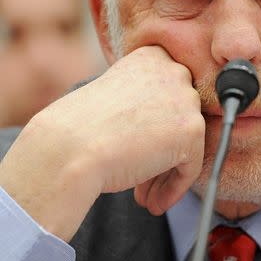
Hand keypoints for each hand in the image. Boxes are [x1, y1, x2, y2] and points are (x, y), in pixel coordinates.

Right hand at [0, 46, 204, 239]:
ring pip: (187, 145)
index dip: (155, 127)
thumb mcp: (115, 99)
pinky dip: (173, 189)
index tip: (138, 148)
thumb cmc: (80, 129)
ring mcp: (186, 100)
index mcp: (152, 57)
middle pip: (180, 120)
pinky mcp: (191, 131)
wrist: (69, 147)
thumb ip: (144, 104)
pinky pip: (191, 168)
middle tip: (142, 179)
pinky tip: (151, 203)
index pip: (169, 95)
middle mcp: (173, 71)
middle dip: (162, 152)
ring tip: (145, 196)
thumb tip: (164, 132)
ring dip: (166, 173)